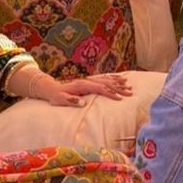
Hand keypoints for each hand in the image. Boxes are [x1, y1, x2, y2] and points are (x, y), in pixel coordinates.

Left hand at [11, 66, 131, 107]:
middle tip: (130, 93)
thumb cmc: (56, 97)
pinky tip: (120, 80)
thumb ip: (71, 101)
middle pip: (106, 83)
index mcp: (82, 85)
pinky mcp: (89, 81)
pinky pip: (103, 79)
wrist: (52, 89)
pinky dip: (112, 79)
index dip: (110, 93)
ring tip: (129, 86)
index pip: (99, 88)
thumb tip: (83, 103)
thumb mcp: (60, 100)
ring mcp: (88, 80)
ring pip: (106, 80)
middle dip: (118, 88)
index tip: (119, 98)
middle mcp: (87, 81)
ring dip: (118, 83)